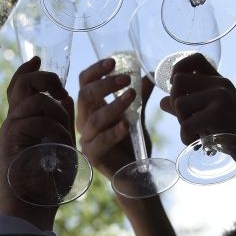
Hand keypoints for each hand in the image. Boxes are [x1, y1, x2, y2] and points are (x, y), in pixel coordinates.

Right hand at [0, 58, 75, 229]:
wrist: (31, 209)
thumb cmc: (46, 182)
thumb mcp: (59, 143)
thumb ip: (60, 119)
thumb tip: (66, 96)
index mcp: (21, 121)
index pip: (19, 86)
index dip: (27, 70)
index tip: (39, 60)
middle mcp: (12, 122)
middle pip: (20, 84)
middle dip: (44, 78)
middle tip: (60, 87)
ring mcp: (10, 131)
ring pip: (34, 100)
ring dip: (56, 110)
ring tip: (65, 130)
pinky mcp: (12, 141)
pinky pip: (36, 119)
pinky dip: (54, 127)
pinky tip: (61, 143)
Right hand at [77, 58, 152, 181]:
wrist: (134, 174)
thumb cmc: (130, 143)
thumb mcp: (136, 114)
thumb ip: (140, 95)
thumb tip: (150, 72)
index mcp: (92, 108)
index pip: (84, 82)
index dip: (96, 70)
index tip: (113, 62)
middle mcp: (85, 121)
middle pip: (85, 96)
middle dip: (104, 84)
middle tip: (126, 78)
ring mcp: (87, 139)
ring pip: (93, 118)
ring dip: (113, 105)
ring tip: (132, 96)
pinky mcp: (93, 155)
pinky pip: (100, 141)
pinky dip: (114, 132)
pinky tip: (127, 125)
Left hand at [159, 54, 235, 166]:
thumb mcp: (214, 115)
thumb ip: (190, 106)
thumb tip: (162, 102)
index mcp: (220, 81)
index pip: (195, 58)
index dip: (178, 69)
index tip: (179, 90)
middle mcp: (220, 84)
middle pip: (178, 81)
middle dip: (175, 103)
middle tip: (188, 120)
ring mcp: (220, 97)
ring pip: (178, 104)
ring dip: (182, 124)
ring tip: (197, 134)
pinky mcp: (218, 115)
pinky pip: (186, 125)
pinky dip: (187, 138)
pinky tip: (199, 143)